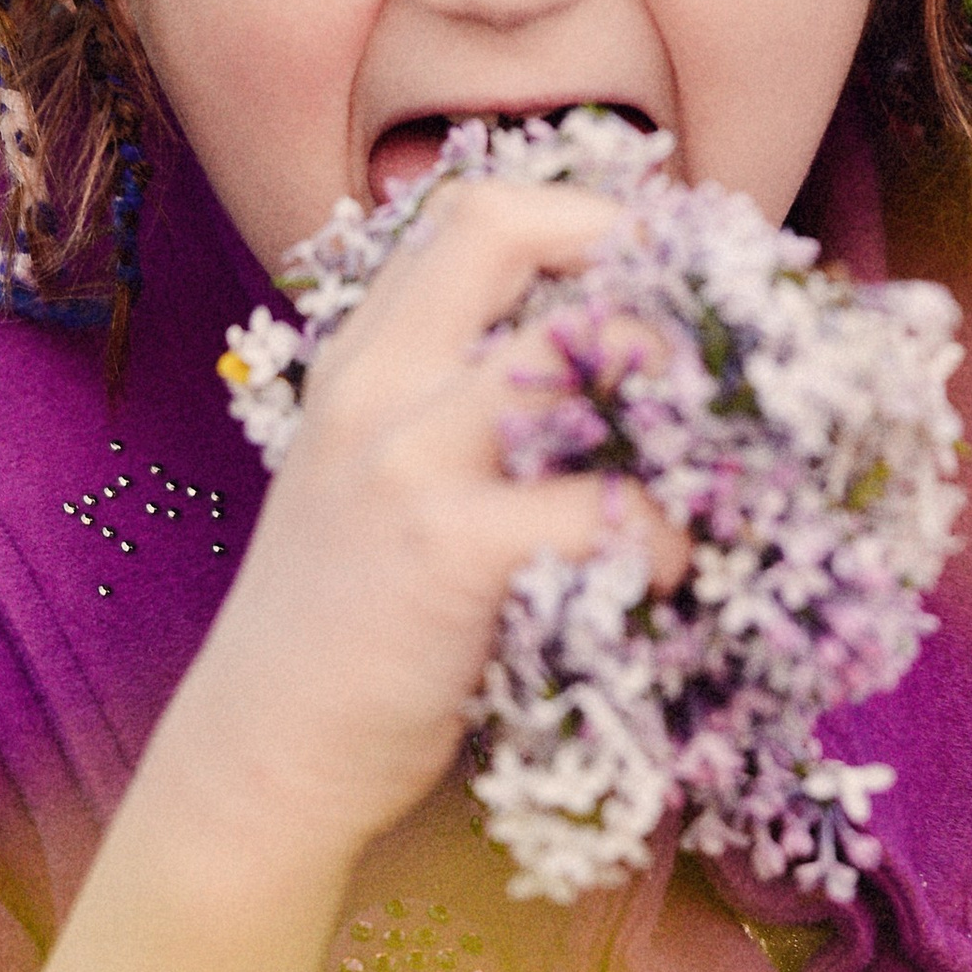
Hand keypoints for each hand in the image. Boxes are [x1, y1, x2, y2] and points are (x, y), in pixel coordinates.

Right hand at [164, 181, 686, 870]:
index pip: (472, 214)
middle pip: (508, 229)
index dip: (584, 214)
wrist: (261, 757)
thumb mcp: (369, 488)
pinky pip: (603, 506)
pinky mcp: (448, 548)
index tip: (661, 264)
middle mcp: (372, 384)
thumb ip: (449, 418)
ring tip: (710, 461)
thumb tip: (607, 387)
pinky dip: (664, 537)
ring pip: (573, 355)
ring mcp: (405, 459)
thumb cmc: (339, 634)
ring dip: (672, 399)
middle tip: (709, 332)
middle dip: (632, 258)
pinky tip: (666, 576)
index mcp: (358, 360)